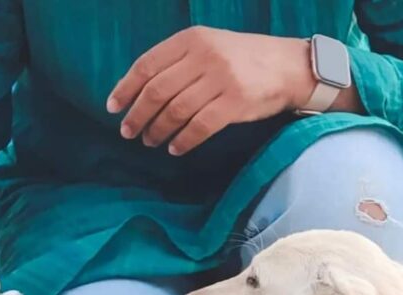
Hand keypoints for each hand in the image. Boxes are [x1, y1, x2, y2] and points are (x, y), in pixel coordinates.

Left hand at [107, 26, 315, 155]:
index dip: (125, 89)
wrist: (289, 65)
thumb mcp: (208, 46)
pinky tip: (175, 148)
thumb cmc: (240, 58)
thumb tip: (136, 92)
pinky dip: (183, 141)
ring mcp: (221, 79)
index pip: (146, 65)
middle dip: (137, 115)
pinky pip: (200, 127)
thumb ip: (176, 62)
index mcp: (192, 39)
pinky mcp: (236, 102)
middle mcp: (205, 56)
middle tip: (128, 132)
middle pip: (157, 91)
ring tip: (150, 141)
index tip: (113, 108)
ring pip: (175, 111)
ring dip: (157, 131)